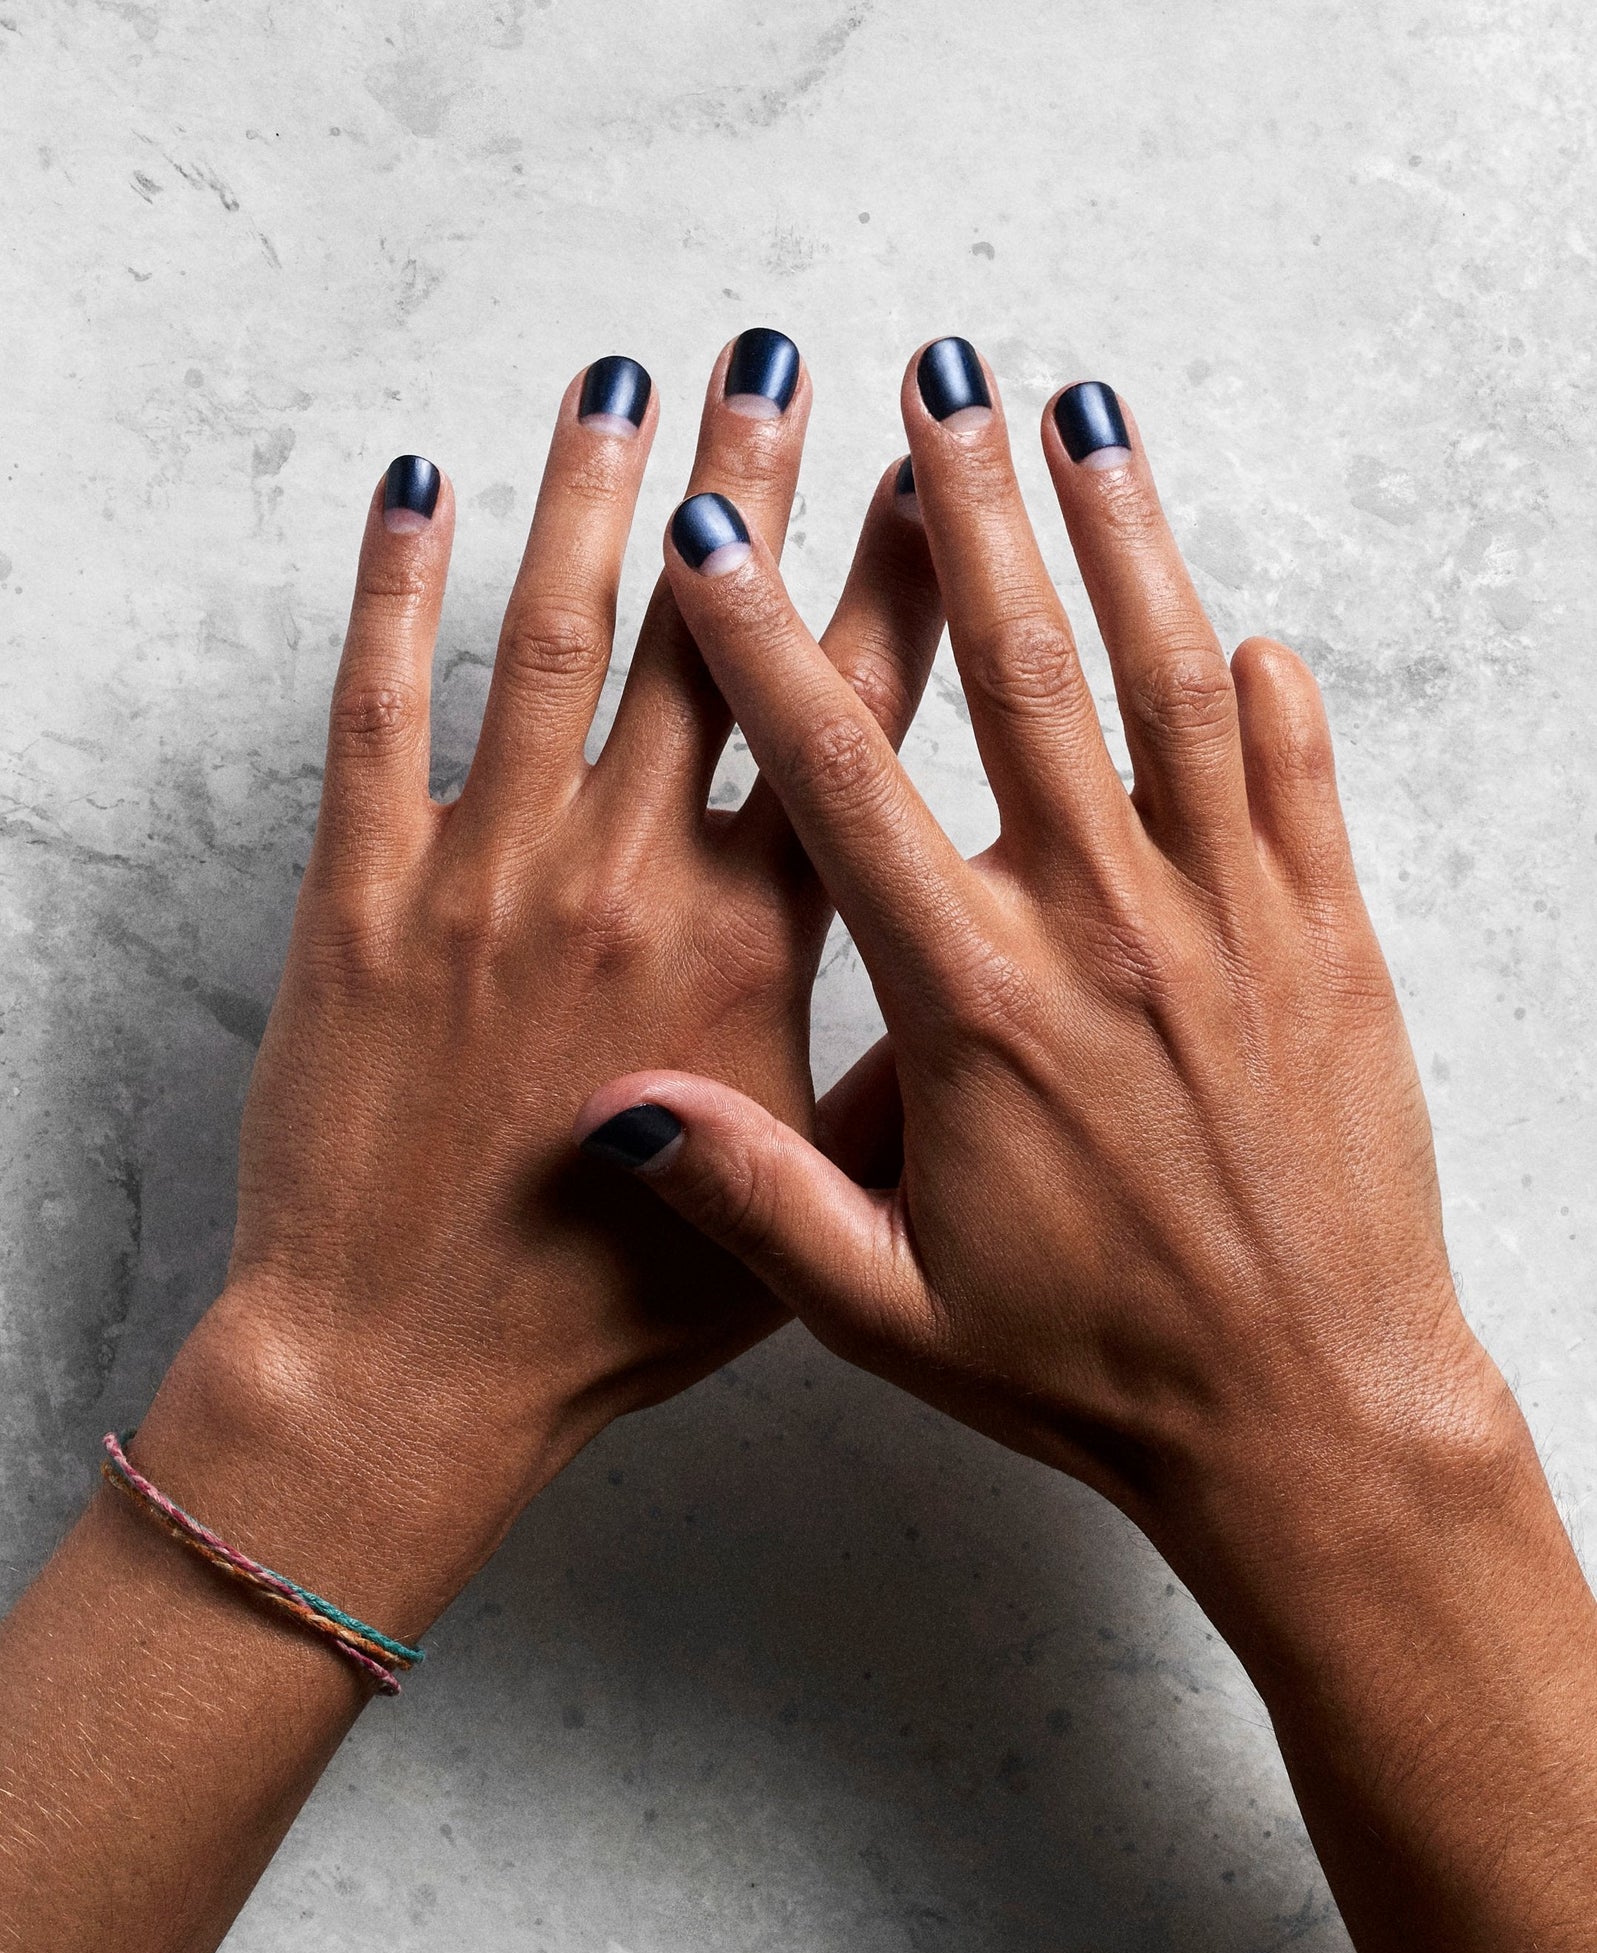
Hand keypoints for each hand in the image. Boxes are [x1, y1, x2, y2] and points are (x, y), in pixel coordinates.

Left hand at [135, 336, 940, 1636]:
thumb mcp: (809, 1224)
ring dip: (591, 494)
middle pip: (713, 645)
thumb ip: (893, 1095)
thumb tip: (985, 1005)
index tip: (921, 481)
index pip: (849, 725)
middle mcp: (629, 882)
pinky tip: (414, 492)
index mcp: (751, 949)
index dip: (892, 587)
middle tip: (783, 358)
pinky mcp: (364, 898)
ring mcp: (489, 877)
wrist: (408, 1372)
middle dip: (753, 486)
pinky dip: (392, 594)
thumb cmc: (607, 1314)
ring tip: (624, 375)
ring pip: (555, 642)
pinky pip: (379, 712)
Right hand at [578, 344, 1489, 1572]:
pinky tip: (1242, 616)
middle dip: (970, 514)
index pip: (843, 786)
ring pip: (1172, 690)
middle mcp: (1105, 934)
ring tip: (1083, 416)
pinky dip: (1270, 690)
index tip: (718, 539)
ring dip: (1125, 541)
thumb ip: (752, 1193)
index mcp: (976, 1009)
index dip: (768, 649)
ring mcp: (1232, 927)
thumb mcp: (889, 1309)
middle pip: (1024, 679)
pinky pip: (1301, 782)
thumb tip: (620, 1107)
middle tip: (934, 381)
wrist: (1309, 1419)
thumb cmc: (1092, 1368)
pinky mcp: (1329, 947)